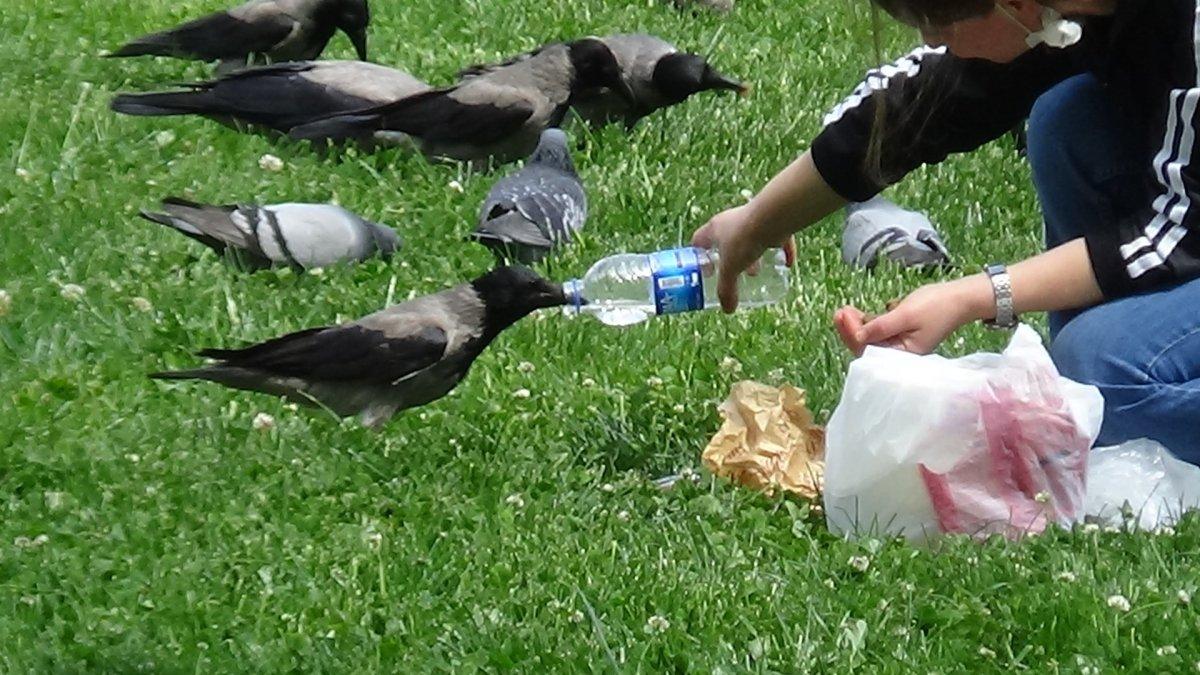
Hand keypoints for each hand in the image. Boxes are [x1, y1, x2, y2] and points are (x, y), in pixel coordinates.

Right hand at [691, 204, 795, 311]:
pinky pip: (778, 237)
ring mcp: (754, 219)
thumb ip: (727, 289)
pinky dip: (782, 251)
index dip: (699, 256)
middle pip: (726, 240)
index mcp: (715, 228)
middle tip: (734, 272)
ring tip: (757, 270)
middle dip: (730, 258)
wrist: (771, 218)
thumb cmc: (743, 239)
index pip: (699, 240)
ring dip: (754, 255)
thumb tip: (728, 310)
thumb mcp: (731, 269)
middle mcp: (733, 220)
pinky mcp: (774, 221)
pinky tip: (787, 263)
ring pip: (751, 238)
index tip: (705, 270)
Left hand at [833, 277, 991, 355]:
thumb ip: (881, 327)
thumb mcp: (905, 315)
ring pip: (871, 337)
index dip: (852, 335)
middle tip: (839, 312)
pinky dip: (868, 321)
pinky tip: (857, 312)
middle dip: (851, 329)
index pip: (869, 350)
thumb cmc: (936, 306)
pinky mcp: (901, 332)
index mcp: (903, 355)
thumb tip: (858, 337)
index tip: (842, 317)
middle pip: (867, 345)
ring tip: (844, 310)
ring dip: (857, 324)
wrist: (960, 297)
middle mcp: (900, 353)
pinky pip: (879, 330)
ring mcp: (900, 342)